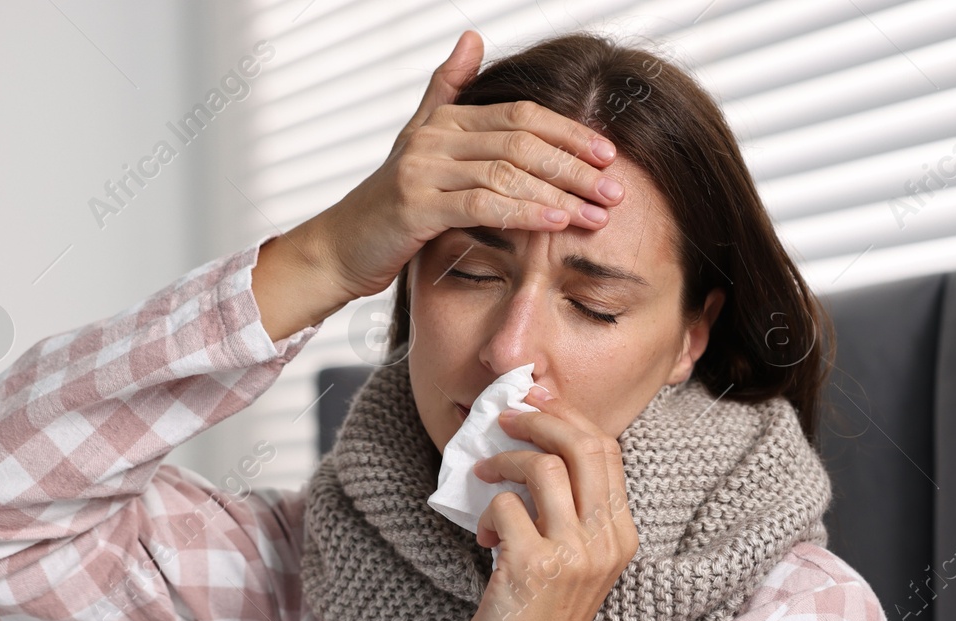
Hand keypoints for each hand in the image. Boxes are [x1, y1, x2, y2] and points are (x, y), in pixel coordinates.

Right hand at [256, 29, 625, 337]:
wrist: (338, 249)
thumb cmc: (389, 206)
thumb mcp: (419, 142)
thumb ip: (447, 90)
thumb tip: (473, 36)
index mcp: (446, 121)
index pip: (522, 116)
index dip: (569, 133)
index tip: (609, 155)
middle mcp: (434, 137)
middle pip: (521, 141)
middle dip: (575, 166)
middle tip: (616, 189)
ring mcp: (422, 169)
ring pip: (506, 172)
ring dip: (559, 193)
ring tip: (597, 213)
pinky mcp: (415, 207)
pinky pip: (481, 206)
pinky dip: (524, 213)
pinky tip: (556, 223)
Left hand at [457, 386, 639, 620]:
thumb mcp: (572, 561)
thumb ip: (566, 512)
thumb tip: (534, 448)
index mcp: (620, 534)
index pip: (606, 451)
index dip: (568, 416)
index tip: (535, 400)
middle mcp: (605, 540)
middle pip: (584, 446)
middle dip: (540, 418)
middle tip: (505, 418)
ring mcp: (573, 554)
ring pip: (543, 468)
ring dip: (503, 463)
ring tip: (485, 477)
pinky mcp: (533, 566)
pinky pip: (505, 506)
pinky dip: (487, 511)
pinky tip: (484, 538)